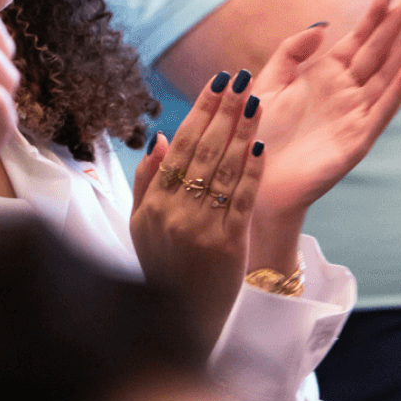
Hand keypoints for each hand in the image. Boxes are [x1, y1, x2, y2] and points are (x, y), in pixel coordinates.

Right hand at [131, 73, 263, 345]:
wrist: (177, 322)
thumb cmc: (159, 269)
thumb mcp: (139, 224)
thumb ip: (147, 180)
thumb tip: (162, 137)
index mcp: (153, 202)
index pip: (180, 145)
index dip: (199, 111)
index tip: (215, 83)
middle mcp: (175, 210)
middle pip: (203, 149)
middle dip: (223, 110)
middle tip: (239, 79)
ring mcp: (201, 227)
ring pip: (224, 168)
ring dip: (242, 131)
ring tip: (254, 101)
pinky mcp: (228, 244)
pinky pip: (241, 199)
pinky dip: (251, 171)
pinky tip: (260, 146)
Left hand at [250, 0, 400, 219]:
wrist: (250, 173)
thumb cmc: (256, 130)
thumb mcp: (268, 82)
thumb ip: (291, 53)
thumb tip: (322, 28)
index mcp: (324, 75)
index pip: (356, 40)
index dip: (372, 18)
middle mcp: (344, 92)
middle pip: (377, 53)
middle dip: (397, 26)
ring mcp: (353, 115)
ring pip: (386, 78)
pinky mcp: (355, 139)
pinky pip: (380, 112)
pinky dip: (396, 92)